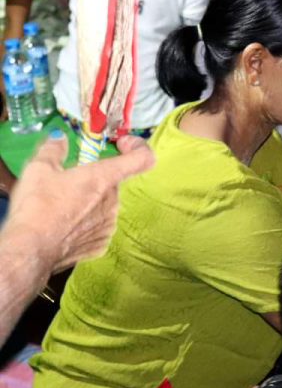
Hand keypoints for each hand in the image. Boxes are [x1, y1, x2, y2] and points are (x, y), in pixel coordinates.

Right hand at [5, 133, 154, 272]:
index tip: (122, 144)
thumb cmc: (37, 205)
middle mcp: (114, 201)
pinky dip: (84, 223)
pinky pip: (97, 226)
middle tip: (66, 183)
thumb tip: (60, 138)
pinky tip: (63, 225)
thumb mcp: (39, 167)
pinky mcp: (100, 244)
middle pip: (111, 182)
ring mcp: (109, 225)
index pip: (143, 158)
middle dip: (93, 179)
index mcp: (104, 178)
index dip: (138, 147)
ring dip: (89, 202)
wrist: (31, 248)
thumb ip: (54, 148)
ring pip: (104, 205)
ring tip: (60, 206)